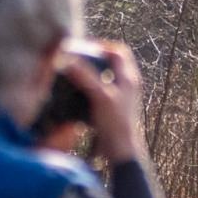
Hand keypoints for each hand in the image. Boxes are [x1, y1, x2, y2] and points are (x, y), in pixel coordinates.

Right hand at [63, 40, 145, 163]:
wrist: (121, 151)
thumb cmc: (116, 124)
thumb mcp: (100, 96)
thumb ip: (85, 76)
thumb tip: (68, 59)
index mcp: (129, 78)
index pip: (118, 51)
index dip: (102, 46)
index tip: (84, 48)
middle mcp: (127, 85)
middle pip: (111, 63)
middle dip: (94, 59)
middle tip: (76, 59)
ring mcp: (120, 97)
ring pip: (105, 77)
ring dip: (91, 73)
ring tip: (74, 74)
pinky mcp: (112, 109)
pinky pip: (100, 91)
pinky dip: (89, 88)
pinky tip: (76, 93)